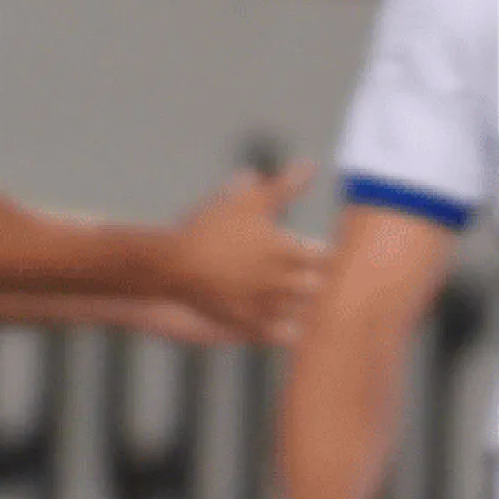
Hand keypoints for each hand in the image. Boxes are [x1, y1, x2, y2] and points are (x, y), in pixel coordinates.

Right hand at [164, 164, 323, 348]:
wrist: (168, 264)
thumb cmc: (208, 229)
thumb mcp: (247, 202)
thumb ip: (283, 187)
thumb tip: (309, 164)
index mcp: (289, 251)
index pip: (330, 258)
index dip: (329, 257)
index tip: (326, 256)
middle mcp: (282, 281)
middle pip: (322, 288)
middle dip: (322, 284)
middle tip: (323, 282)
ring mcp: (265, 305)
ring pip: (305, 313)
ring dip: (308, 308)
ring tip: (307, 304)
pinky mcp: (248, 324)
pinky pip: (283, 334)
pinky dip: (291, 331)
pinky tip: (289, 324)